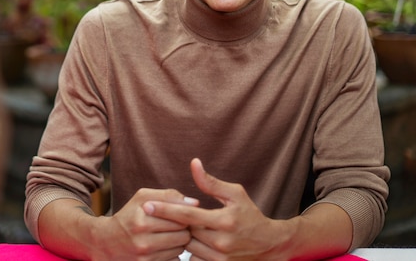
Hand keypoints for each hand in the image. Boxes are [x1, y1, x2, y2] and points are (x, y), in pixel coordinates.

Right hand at [91, 188, 199, 260]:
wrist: (106, 242)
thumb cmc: (128, 216)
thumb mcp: (142, 198)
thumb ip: (168, 195)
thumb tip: (195, 202)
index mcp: (142, 219)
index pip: (180, 217)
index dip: (184, 214)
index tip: (182, 213)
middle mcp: (143, 240)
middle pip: (183, 234)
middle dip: (183, 229)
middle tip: (176, 225)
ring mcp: (145, 257)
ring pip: (181, 249)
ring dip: (179, 242)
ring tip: (169, 235)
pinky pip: (174, 260)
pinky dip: (173, 254)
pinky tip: (164, 247)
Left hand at [143, 159, 292, 260]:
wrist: (268, 245)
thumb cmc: (250, 214)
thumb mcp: (235, 194)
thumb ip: (211, 182)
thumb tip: (194, 163)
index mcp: (224, 220)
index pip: (187, 215)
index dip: (165, 210)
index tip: (147, 206)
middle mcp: (221, 241)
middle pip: (185, 231)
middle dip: (178, 223)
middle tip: (177, 216)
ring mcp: (220, 258)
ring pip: (188, 247)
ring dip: (186, 236)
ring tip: (194, 228)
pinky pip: (194, 260)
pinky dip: (192, 251)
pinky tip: (197, 241)